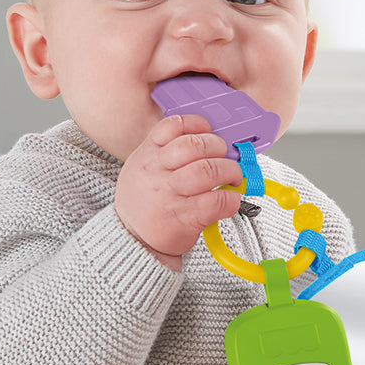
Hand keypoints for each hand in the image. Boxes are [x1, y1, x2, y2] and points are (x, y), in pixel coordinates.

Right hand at [114, 114, 242, 269]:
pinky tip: (230, 200)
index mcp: (147, 155)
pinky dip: (230, 199)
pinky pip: (216, 201)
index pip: (173, 126)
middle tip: (226, 156)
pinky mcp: (185, 217)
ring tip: (232, 176)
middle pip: (194, 146)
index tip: (210, 132)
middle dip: (218, 147)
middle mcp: (157, 172)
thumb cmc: (143, 203)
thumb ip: (165, 152)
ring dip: (229, 171)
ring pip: (208, 170)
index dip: (198, 125)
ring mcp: (170, 195)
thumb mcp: (141, 168)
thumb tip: (206, 142)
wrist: (131, 239)